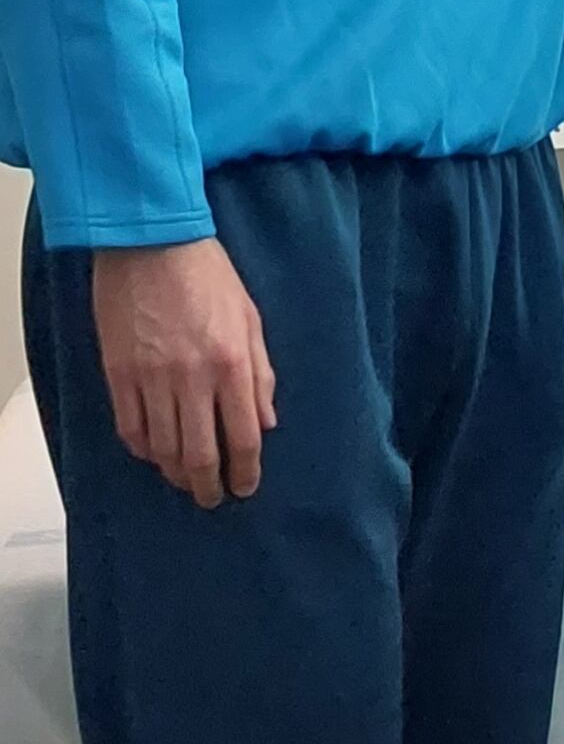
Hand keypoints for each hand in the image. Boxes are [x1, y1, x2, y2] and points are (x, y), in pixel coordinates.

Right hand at [91, 239, 276, 508]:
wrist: (150, 245)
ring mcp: (150, 379)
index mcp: (233, 363)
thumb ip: (261, 374)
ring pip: (162, 448)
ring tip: (185, 481)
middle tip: (212, 499)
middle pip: (199, 453)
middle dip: (208, 485)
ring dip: (175, 473)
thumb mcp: (251, 319)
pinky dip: (143, 449)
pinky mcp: (118, 374)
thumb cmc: (209, 277)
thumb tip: (266, 422)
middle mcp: (192, 378)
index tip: (245, 488)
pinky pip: (129, 428)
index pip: (242, 436)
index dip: (245, 471)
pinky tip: (154, 454)